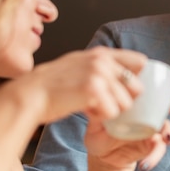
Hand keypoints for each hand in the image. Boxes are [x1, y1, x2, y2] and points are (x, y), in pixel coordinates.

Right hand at [16, 46, 147, 124]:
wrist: (29, 95)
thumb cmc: (53, 85)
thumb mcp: (79, 65)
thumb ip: (102, 66)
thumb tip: (131, 76)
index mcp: (102, 53)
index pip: (140, 61)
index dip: (137, 79)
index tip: (126, 90)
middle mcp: (103, 60)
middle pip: (137, 87)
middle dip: (124, 100)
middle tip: (104, 103)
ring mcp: (98, 74)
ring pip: (125, 103)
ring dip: (110, 110)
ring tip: (91, 106)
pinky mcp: (92, 90)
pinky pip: (112, 112)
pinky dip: (100, 117)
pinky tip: (85, 110)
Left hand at [84, 81, 169, 170]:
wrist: (103, 156)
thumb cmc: (99, 133)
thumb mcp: (94, 122)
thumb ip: (95, 112)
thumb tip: (93, 102)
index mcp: (138, 103)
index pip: (155, 91)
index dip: (168, 87)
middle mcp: (149, 114)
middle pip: (169, 107)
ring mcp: (152, 131)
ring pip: (167, 128)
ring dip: (169, 132)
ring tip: (165, 138)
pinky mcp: (151, 147)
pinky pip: (158, 151)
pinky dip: (154, 157)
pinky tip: (145, 165)